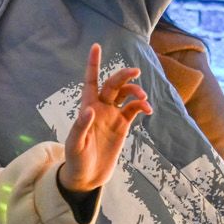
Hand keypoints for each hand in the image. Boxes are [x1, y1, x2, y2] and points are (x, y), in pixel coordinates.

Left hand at [58, 44, 151, 193]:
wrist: (87, 176)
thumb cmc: (75, 160)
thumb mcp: (75, 145)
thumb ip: (81, 127)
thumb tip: (89, 110)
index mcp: (86, 107)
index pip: (90, 80)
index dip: (93, 64)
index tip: (96, 46)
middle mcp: (100, 107)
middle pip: (113, 84)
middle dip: (123, 76)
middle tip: (136, 72)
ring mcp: (112, 116)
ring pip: (126, 95)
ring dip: (135, 91)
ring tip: (142, 98)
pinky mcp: (122, 126)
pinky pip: (134, 109)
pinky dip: (142, 106)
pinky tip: (148, 110)